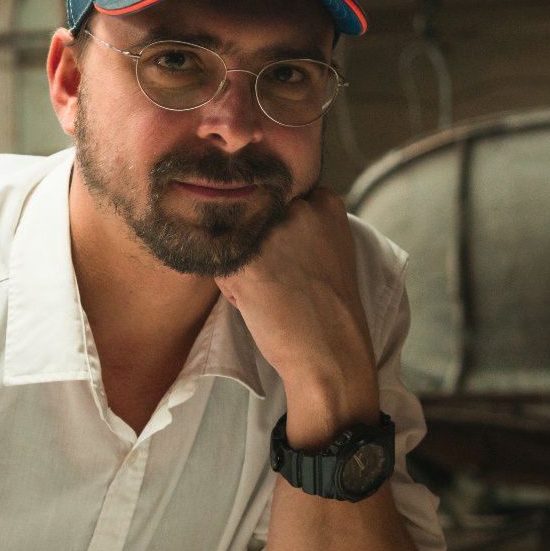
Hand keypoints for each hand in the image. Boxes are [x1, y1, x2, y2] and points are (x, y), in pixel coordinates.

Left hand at [216, 188, 379, 443]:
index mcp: (325, 202)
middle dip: (257, 242)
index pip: (279, 197)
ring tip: (267, 290)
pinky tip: (254, 301)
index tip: (289, 253)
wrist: (329, 353)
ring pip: (234, 237)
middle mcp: (297, 209)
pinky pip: (219, 262)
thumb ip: (303, 224)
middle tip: (280, 277)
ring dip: (240, 261)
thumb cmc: (330, 308)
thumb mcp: (330, 249)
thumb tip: (256, 212)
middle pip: (254, 214)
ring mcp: (270, 234)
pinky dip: (229, 284)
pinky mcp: (243, 262)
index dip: (277, 228)